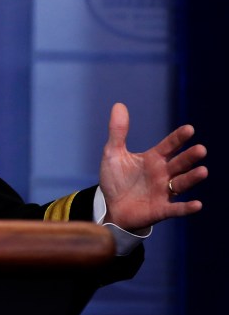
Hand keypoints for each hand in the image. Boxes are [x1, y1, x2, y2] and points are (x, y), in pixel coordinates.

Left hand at [100, 102, 207, 231]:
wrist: (112, 207)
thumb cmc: (116, 180)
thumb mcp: (113, 154)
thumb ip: (118, 132)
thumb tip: (119, 104)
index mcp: (153, 159)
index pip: (169, 146)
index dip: (178, 138)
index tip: (189, 129)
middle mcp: (163, 174)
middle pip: (179, 164)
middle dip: (189, 157)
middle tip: (201, 149)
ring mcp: (163, 192)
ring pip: (181, 184)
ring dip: (192, 178)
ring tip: (203, 171)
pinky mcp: (161, 210)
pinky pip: (176, 209)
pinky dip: (186, 208)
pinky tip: (197, 204)